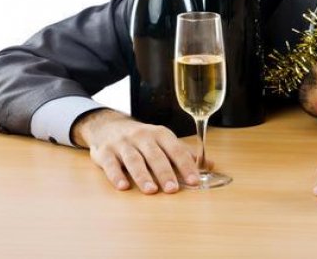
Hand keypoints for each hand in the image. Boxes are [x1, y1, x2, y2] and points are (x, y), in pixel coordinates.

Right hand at [72, 109, 206, 193]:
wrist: (108, 126)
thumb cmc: (142, 138)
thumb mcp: (163, 141)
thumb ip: (184, 154)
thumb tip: (211, 165)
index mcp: (160, 134)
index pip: (175, 150)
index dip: (185, 165)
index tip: (194, 180)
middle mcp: (142, 137)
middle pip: (155, 155)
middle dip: (165, 172)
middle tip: (172, 189)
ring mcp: (123, 144)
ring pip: (134, 160)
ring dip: (142, 175)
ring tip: (151, 190)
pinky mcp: (105, 152)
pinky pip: (110, 164)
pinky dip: (116, 175)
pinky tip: (123, 187)